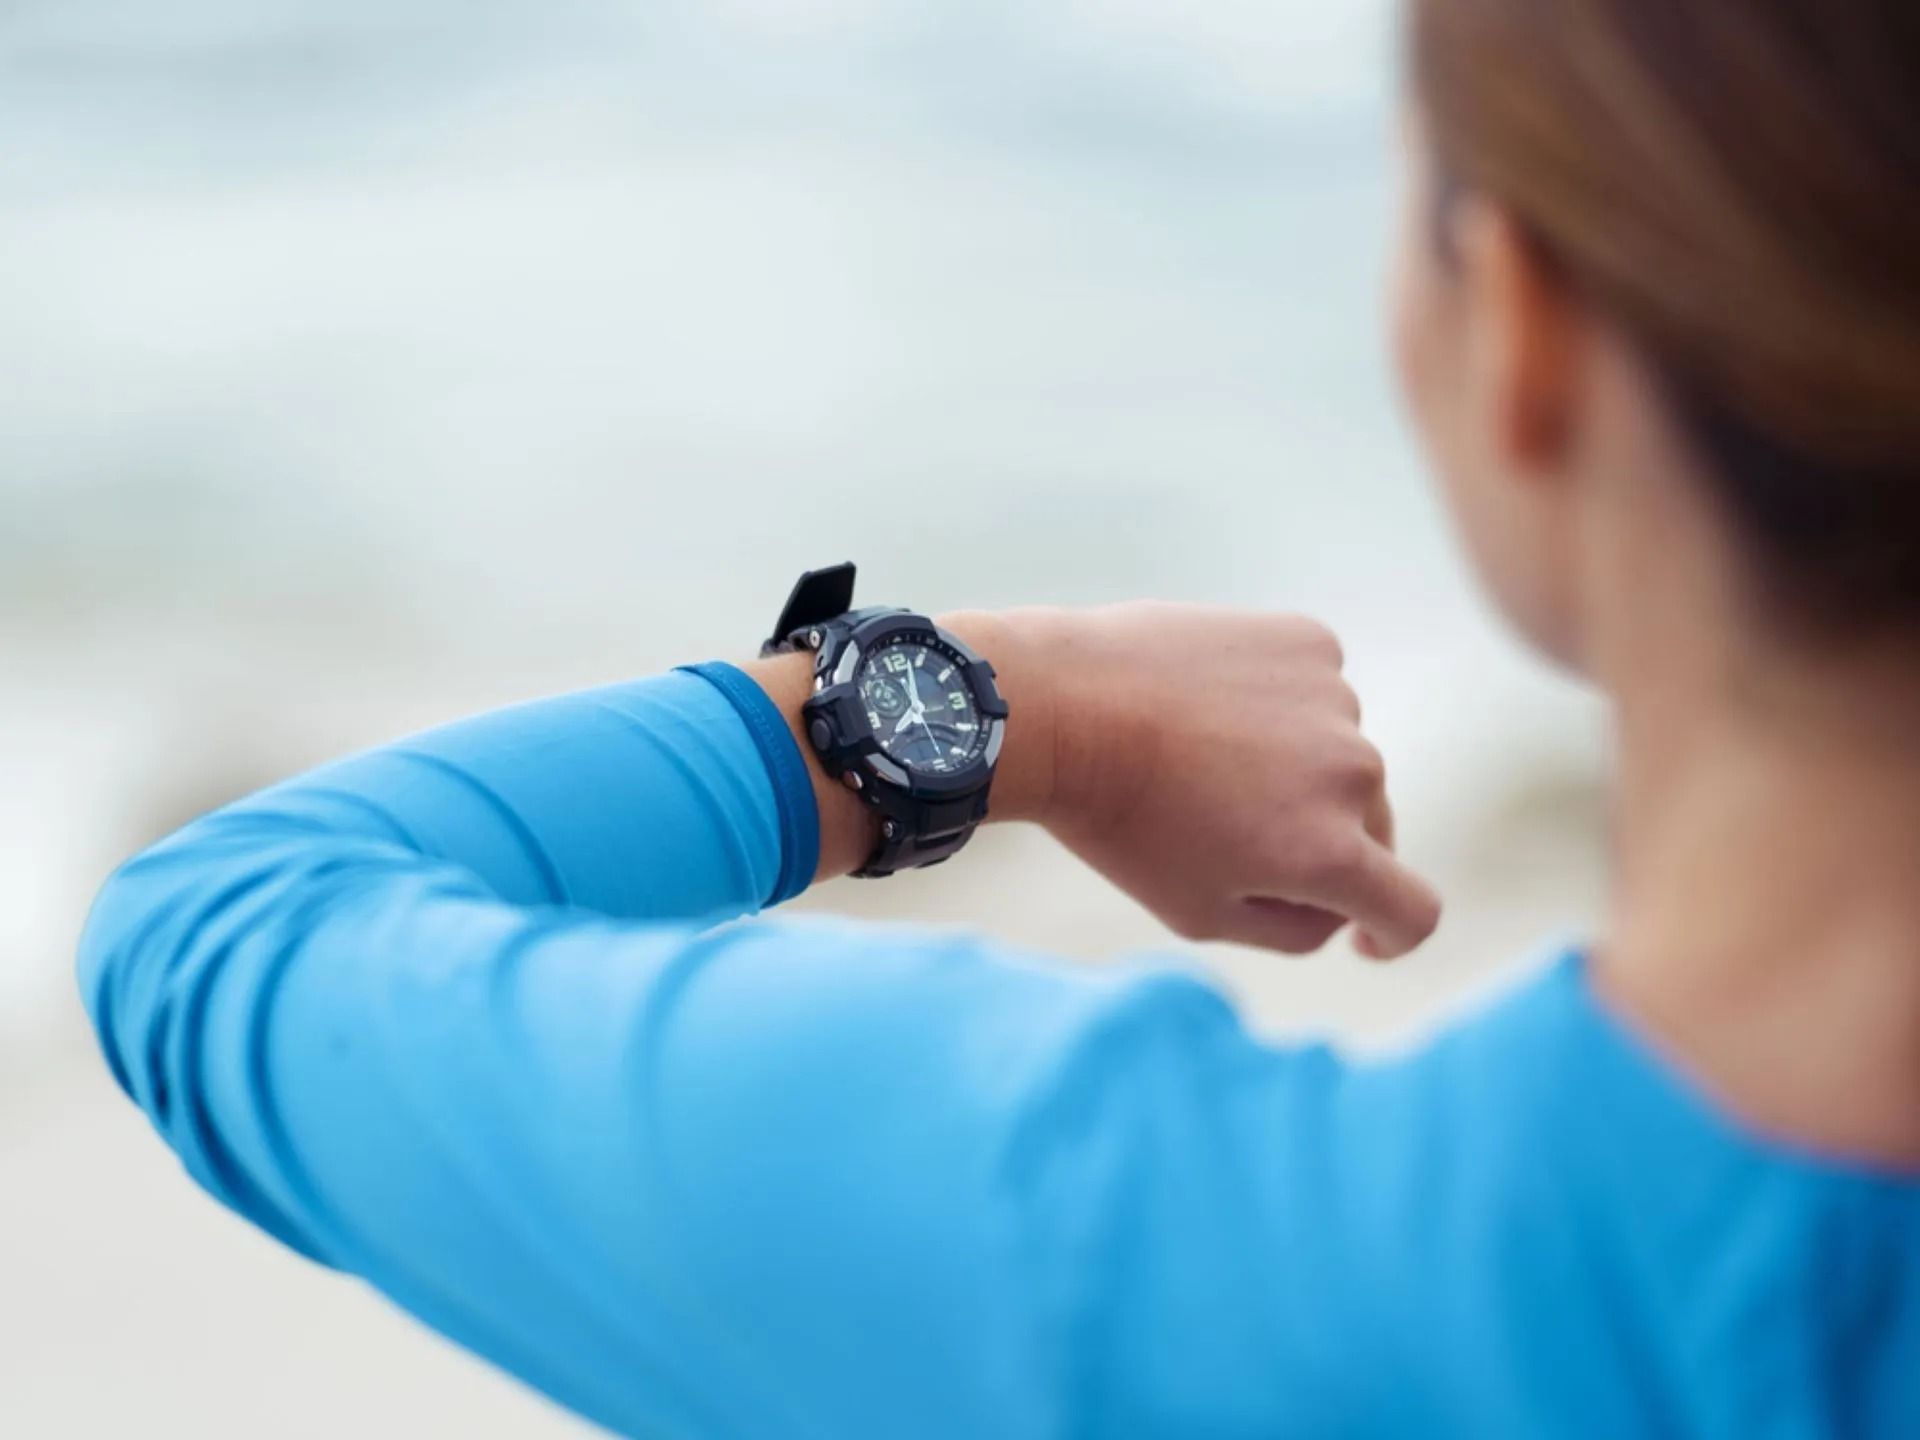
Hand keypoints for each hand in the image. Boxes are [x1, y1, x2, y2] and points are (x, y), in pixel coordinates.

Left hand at [945, 605, 1441, 958]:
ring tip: (1202, 759)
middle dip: (1322, 843)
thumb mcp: (1199, 914)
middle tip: (1231, 832)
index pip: (1414, 911)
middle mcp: (1353, 773)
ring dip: (1294, 767)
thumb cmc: (1121, 824)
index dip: (1392, 935)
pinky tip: (1210, 705)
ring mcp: (1335, 698)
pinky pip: (1314, 690)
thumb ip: (1294, 931)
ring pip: (1338, 755)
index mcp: (1329, 853)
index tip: (1362, 935)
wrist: (1062, 706)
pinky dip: (1281, 704)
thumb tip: (1341, 911)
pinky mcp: (1308, 642)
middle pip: (1370, 828)